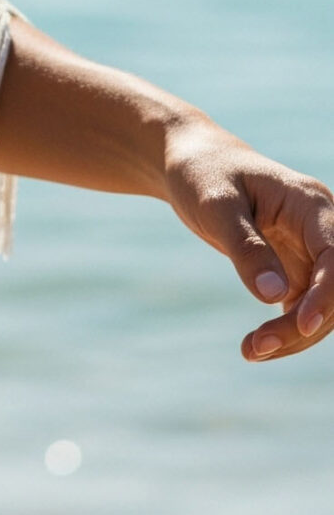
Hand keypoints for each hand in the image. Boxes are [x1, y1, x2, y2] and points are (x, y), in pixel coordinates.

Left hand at [163, 115, 333, 361]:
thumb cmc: (203, 174)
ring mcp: (312, 251)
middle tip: (255, 346)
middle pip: (333, 288)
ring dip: (294, 336)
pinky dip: (286, 330)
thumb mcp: (216, 205)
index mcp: (311, 204)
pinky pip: (304, 307)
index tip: (301, 325)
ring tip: (250, 350)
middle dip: (303, 325)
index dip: (326, 294)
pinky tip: (255, 345)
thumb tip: (274, 295)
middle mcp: (321, 228)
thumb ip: (245, 247)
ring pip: (322, 306)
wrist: (194, 164)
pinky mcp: (297, 268)